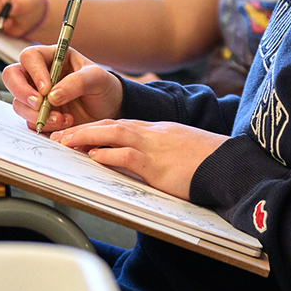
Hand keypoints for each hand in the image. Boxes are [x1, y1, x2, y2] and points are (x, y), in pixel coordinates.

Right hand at [2, 45, 122, 133]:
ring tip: (62, 119)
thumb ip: (76, 82)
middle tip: (38, 104)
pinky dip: (44, 125)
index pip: (30, 57)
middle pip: (12, 76)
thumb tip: (52, 96)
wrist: (110, 110)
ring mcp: (37, 96)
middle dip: (21, 92)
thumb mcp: (97, 78)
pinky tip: (63, 123)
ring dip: (36, 114)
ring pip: (19, 102)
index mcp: (52, 57)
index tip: (47, 89)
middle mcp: (39, 75)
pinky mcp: (39, 115)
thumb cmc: (103, 87)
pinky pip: (29, 121)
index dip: (34, 72)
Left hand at [53, 119, 227, 199]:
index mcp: (158, 130)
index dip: (96, 128)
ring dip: (85, 138)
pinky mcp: (158, 166)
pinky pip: (127, 156)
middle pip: (110, 125)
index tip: (78, 132)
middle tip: (59, 135)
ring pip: (113, 135)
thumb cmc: (209, 161)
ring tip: (65, 143)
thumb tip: (140, 161)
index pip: (120, 124)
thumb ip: (159, 151)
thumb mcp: (180, 149)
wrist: (231, 165)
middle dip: (82, 129)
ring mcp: (155, 148)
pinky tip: (92, 157)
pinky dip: (107, 155)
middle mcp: (153, 133)